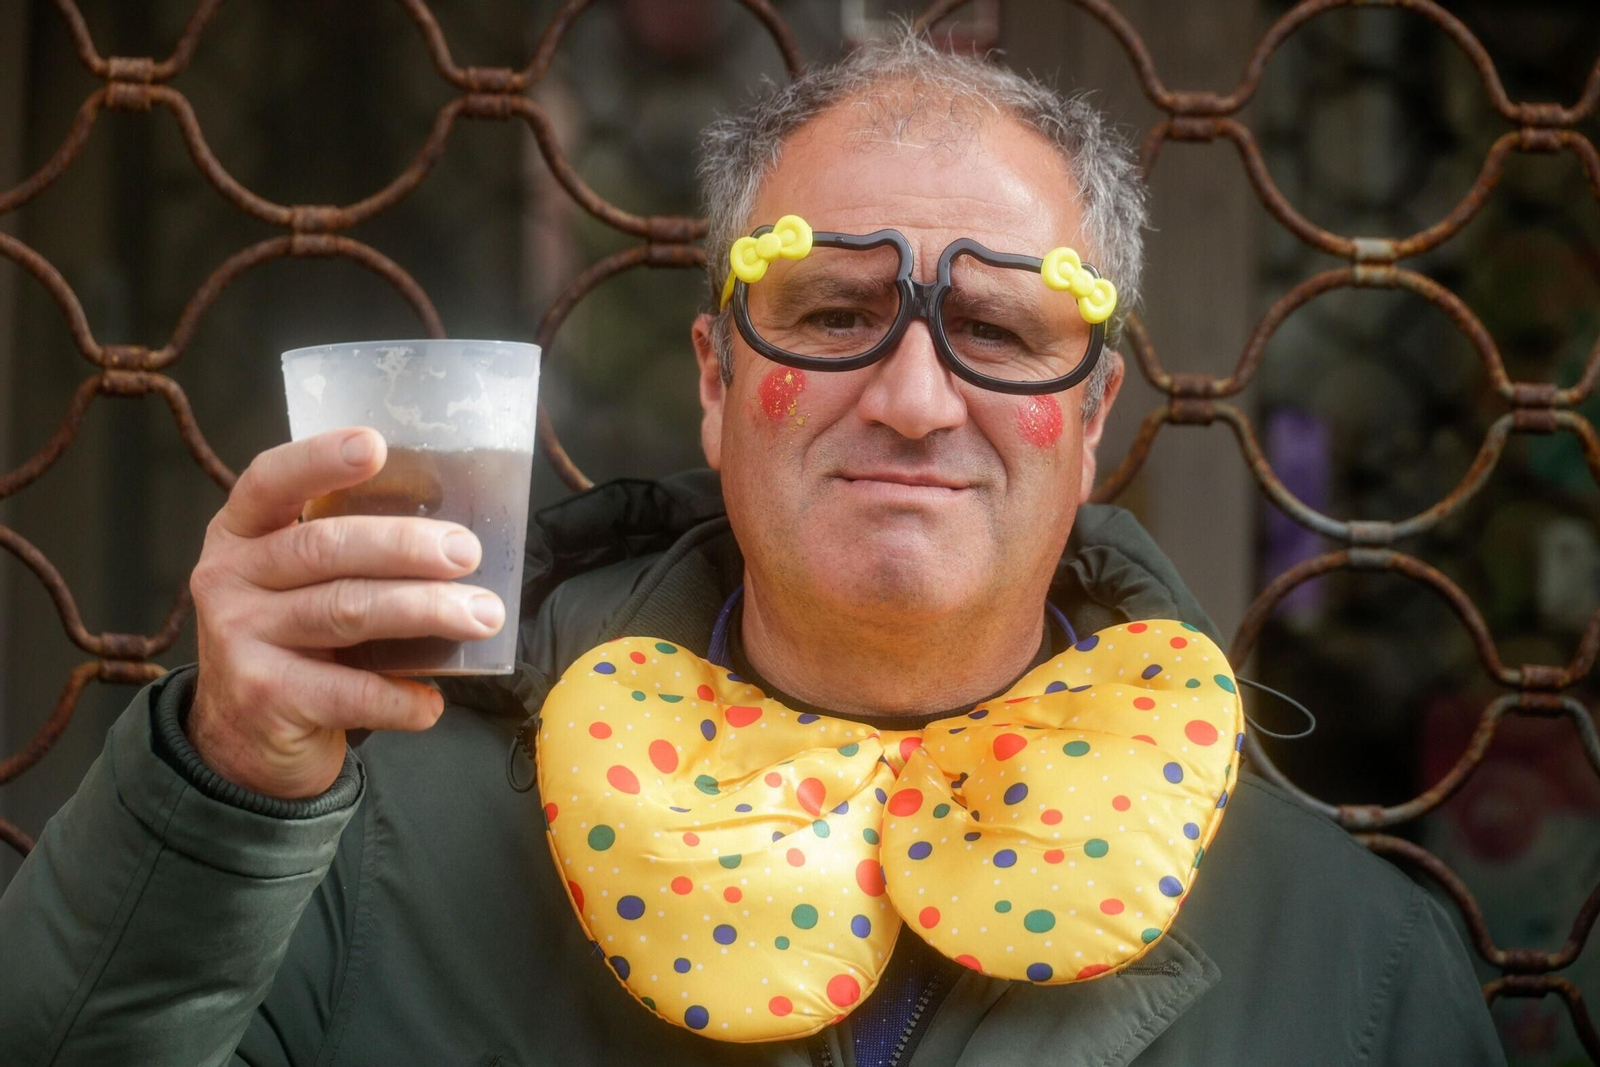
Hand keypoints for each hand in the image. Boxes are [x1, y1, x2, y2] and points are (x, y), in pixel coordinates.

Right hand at [186, 427, 503, 798]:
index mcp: (242, 534)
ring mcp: (240, 638)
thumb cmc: (295, 643)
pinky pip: (352, 692)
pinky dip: (403, 696)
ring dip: (426, 610)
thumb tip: (453, 534)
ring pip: (347, 611)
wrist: (241, 740)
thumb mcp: (300, 585)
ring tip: (482, 616)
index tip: (374, 445)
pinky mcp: (265, 697)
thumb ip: (348, 553)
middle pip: (326, 548)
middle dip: (406, 546)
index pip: (271, 481)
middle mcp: (230, 579)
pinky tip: (433, 701)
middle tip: (467, 552)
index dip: (320, 459)